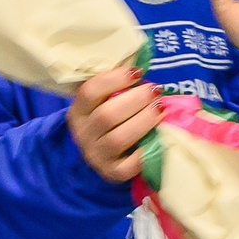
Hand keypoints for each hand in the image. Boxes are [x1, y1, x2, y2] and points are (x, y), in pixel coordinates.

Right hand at [67, 67, 162, 184]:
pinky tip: (158, 137)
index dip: (114, 79)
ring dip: (144, 121)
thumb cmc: (111, 118)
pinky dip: (146, 150)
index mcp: (78, 111)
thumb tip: (142, 66)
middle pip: (107, 115)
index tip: (137, 73)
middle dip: (136, 100)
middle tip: (155, 91)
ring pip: (119, 138)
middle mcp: (83, 134)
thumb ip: (118, 86)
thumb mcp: (104, 101)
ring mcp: (96, 155)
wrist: (103, 154)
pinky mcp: (112, 173)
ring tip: (160, 109)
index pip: (90, 92)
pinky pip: (130, 164)